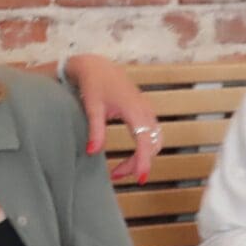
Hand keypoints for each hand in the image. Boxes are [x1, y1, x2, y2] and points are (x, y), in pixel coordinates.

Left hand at [65, 54, 161, 183]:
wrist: (96, 66)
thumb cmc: (93, 84)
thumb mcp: (91, 107)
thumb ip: (95, 130)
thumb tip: (93, 152)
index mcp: (134, 109)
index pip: (145, 141)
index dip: (143, 161)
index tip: (140, 178)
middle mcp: (145, 110)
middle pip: (152, 145)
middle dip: (138, 163)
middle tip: (116, 176)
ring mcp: (147, 110)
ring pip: (154, 141)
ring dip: (141, 158)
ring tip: (119, 170)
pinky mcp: (144, 112)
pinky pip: (151, 135)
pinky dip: (144, 149)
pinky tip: (129, 158)